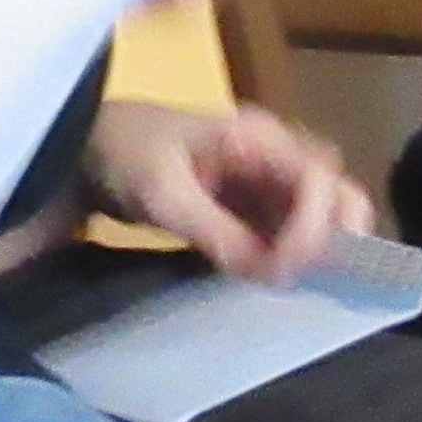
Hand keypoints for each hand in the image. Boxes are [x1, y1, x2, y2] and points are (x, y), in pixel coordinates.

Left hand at [89, 100, 371, 281]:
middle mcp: (273, 154)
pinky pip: (291, 229)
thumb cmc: (121, 153)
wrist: (84, 150)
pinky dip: (296, 256)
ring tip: (301, 285)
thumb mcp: (162, 192)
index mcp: (256, 136)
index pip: (317, 177)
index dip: (313, 225)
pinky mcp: (251, 205)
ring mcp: (264, 179)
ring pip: (320, 214)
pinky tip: (283, 280)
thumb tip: (271, 273)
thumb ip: (217, 231)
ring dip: (321, 250)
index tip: (287, 267)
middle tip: (316, 279)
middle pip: (336, 190)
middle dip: (338, 235)